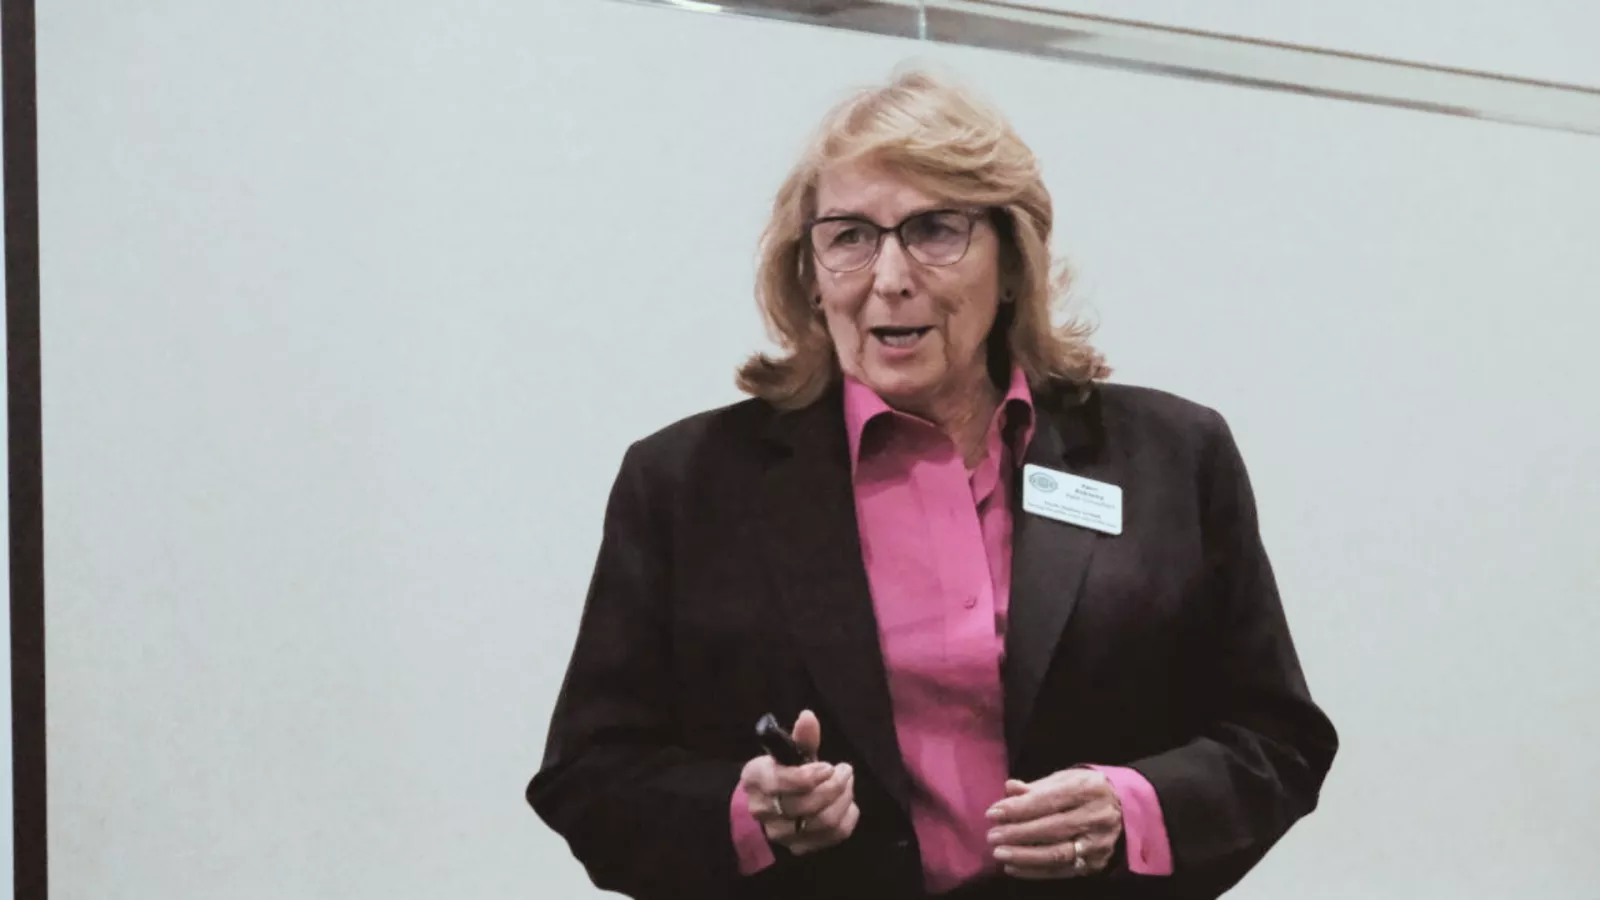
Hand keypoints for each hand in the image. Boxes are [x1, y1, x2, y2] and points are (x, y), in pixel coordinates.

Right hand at [738, 710, 858, 854]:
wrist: (767, 802)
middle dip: (834, 785)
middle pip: (806, 805)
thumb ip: (801, 737)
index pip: (781, 783)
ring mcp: (781, 833)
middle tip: (846, 770)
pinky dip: (848, 817)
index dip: (809, 775)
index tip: (828, 766)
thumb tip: (809, 717)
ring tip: (847, 783)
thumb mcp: (787, 751)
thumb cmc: (781, 771)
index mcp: (755, 779)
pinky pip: (833, 836)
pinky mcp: (799, 847)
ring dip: (844, 799)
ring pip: (823, 821)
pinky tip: (847, 802)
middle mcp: (763, 810)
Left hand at [986, 768, 1122, 878]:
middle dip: (1018, 833)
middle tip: (992, 836)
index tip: (993, 813)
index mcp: (1089, 789)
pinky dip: (1034, 871)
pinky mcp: (1095, 864)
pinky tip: (1013, 868)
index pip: (1049, 800)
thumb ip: (1036, 788)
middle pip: (1053, 828)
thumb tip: (1009, 789)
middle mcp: (1098, 817)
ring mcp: (1098, 843)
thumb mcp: (1064, 780)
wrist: (1123, 810)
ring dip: (1024, 856)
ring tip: (999, 854)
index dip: (1019, 808)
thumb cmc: (1084, 791)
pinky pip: (1062, 871)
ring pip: (1058, 853)